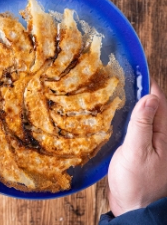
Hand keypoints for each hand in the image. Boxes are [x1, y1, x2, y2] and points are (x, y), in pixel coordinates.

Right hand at [107, 78, 166, 215]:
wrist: (133, 206)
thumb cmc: (136, 182)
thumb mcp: (138, 151)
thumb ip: (143, 124)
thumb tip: (150, 97)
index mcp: (165, 134)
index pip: (159, 101)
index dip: (147, 85)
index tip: (134, 71)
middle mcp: (160, 135)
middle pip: (151, 106)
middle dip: (139, 92)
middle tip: (120, 80)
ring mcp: (151, 141)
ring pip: (143, 116)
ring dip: (132, 104)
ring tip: (116, 93)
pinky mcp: (140, 147)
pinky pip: (136, 126)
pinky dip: (128, 118)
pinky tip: (116, 115)